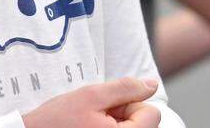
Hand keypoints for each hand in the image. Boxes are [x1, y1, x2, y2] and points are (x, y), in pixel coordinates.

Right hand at [20, 78, 160, 127]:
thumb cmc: (57, 120)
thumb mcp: (90, 95)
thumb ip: (124, 89)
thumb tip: (151, 85)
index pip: (151, 114)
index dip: (129, 104)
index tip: (107, 108)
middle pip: (144, 124)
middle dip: (122, 114)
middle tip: (95, 116)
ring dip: (115, 123)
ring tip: (90, 124)